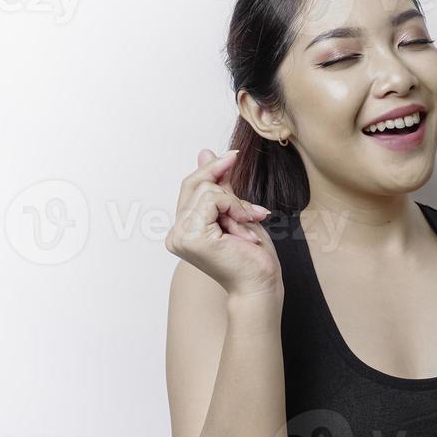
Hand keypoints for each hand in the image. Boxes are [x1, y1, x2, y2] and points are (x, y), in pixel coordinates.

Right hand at [164, 148, 281, 297]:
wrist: (260, 284)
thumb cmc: (251, 256)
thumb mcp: (235, 211)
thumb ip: (219, 185)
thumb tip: (205, 152)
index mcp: (183, 229)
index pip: (190, 187)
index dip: (212, 169)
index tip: (233, 156)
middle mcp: (176, 234)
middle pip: (195, 184)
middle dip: (228, 191)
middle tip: (253, 211)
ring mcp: (181, 236)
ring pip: (207, 190)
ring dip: (236, 205)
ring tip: (248, 227)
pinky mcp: (192, 236)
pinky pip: (213, 199)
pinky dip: (235, 208)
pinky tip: (246, 229)